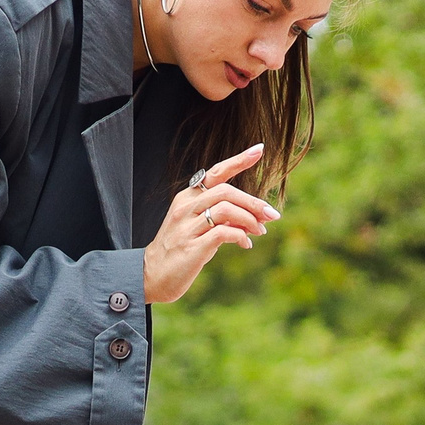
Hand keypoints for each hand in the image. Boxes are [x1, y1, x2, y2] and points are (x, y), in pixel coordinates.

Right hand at [141, 145, 276, 303]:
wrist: (152, 275)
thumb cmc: (179, 249)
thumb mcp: (196, 225)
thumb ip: (219, 216)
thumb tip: (254, 217)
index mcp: (187, 197)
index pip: (216, 172)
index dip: (238, 160)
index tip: (259, 150)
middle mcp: (186, 207)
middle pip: (227, 191)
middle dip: (254, 202)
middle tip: (271, 215)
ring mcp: (188, 226)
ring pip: (227, 209)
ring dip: (250, 220)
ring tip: (260, 231)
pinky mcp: (193, 246)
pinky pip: (224, 233)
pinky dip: (241, 236)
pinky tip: (245, 244)